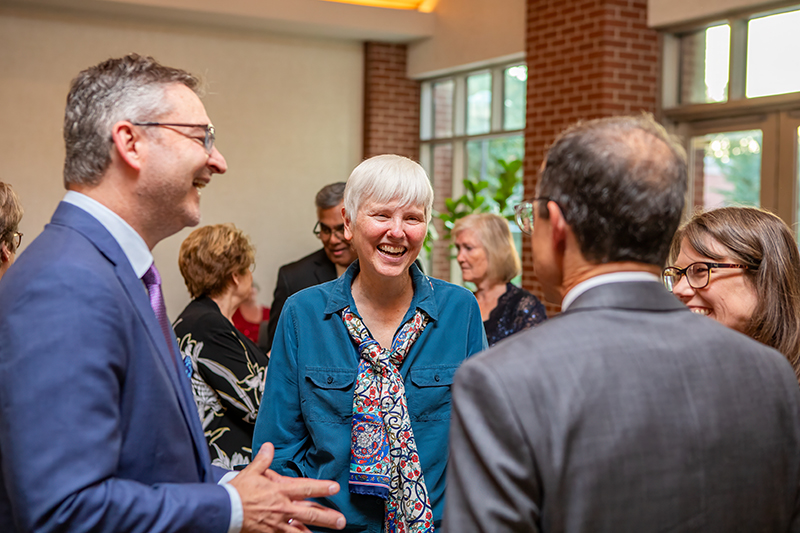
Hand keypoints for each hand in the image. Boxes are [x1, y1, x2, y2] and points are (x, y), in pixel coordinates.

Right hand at [230, 443, 345, 532]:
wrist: (224, 510)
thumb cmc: (237, 492)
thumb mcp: (251, 472)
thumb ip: (263, 460)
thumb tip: (268, 447)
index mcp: (280, 490)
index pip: (306, 487)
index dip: (323, 487)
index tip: (335, 487)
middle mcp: (283, 508)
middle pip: (310, 513)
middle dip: (328, 518)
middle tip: (341, 521)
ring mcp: (278, 524)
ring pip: (301, 531)